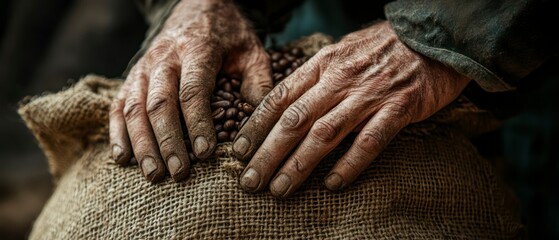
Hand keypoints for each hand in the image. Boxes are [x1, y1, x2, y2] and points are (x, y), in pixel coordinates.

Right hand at [109, 0, 271, 182]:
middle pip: (160, 103)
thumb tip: (258, 124)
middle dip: (168, 141)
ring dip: (143, 143)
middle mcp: (164, 57)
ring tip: (154, 173)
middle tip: (179, 173)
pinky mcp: (133, 75)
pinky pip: (119, 104)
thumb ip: (257, 84)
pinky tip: (122, 157)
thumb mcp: (252, 52)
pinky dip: (117, 132)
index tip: (206, 153)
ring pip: (135, 107)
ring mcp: (144, 67)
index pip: (193, 90)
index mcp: (197, 50)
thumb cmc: (228, 35)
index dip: (198, 123)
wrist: (198, 7)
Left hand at [232, 21, 470, 197]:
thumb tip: (287, 103)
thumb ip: (316, 76)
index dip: (256, 126)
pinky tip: (333, 185)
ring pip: (324, 134)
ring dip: (299, 165)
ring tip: (280, 189)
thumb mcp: (342, 52)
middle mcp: (340, 79)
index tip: (239, 150)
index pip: (280, 97)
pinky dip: (349, 165)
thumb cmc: (383, 48)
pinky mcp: (398, 108)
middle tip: (250, 181)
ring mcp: (369, 94)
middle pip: (294, 120)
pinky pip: (369, 142)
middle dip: (268, 153)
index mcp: (323, 64)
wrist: (433, 36)